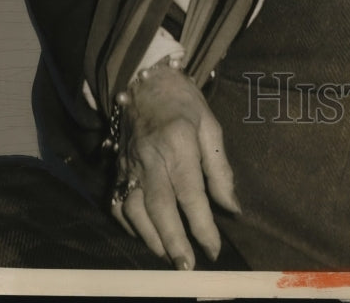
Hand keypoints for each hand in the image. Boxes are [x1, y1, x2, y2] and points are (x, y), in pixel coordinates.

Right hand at [110, 62, 238, 269]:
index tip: (214, 248)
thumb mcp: (210, 125)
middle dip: (173, 241)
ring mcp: (129, 165)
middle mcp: (150, 157)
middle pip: (160, 206)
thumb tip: (233, 208)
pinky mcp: (116, 170)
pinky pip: (119, 205)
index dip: (203, 224)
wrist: (144, 82)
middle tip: (187, 267)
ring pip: (135, 210)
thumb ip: (220, 168)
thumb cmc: (183, 103)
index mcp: (178, 142)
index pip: (191, 192)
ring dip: (152, 239)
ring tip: (170, 258)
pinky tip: (147, 237)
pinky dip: (131, 226)